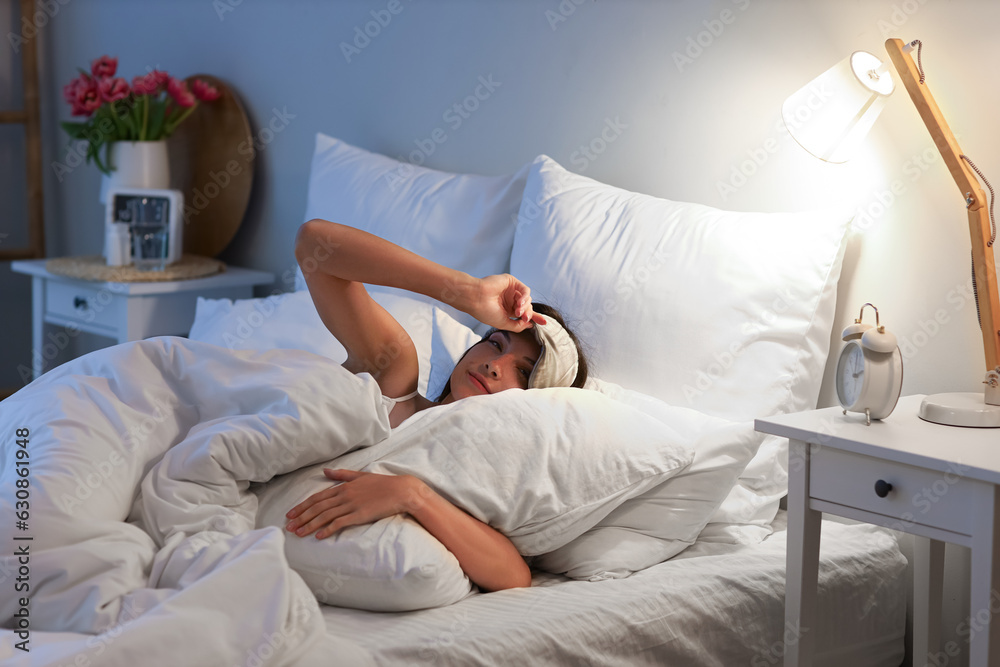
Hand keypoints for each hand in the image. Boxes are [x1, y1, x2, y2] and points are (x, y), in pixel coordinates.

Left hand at [285, 469, 427, 538]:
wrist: (401, 491)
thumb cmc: (382, 483)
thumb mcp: (360, 476)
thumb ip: (341, 475)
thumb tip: (325, 471)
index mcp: (343, 486)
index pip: (317, 497)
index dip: (302, 506)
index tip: (290, 514)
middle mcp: (344, 495)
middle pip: (317, 507)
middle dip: (301, 517)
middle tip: (288, 527)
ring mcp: (351, 505)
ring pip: (325, 516)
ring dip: (309, 525)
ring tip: (298, 533)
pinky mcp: (359, 515)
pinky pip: (340, 523)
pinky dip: (328, 529)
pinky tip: (318, 536)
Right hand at [472, 274, 546, 331]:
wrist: (475, 299)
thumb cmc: (485, 312)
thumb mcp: (503, 323)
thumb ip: (517, 325)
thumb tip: (530, 324)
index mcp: (507, 310)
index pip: (524, 313)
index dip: (535, 317)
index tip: (545, 323)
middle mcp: (510, 300)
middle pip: (528, 307)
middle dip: (529, 314)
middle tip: (524, 318)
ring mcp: (511, 290)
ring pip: (528, 299)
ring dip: (525, 307)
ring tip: (518, 312)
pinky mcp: (511, 281)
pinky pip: (525, 290)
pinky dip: (525, 297)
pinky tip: (520, 303)